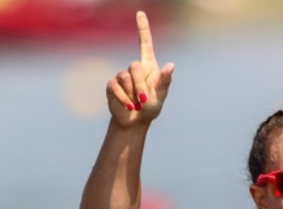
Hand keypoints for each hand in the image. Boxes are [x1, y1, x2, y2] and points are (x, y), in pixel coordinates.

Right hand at [106, 11, 173, 127]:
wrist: (135, 121)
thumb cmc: (151, 108)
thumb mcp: (161, 96)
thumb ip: (165, 81)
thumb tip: (170, 65)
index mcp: (148, 67)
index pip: (145, 43)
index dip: (143, 28)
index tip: (140, 13)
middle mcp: (134, 68)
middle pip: (134, 65)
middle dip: (140, 84)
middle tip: (145, 99)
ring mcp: (121, 76)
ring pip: (125, 77)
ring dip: (133, 94)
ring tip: (137, 104)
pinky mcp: (112, 86)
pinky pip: (116, 88)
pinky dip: (124, 99)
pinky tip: (129, 107)